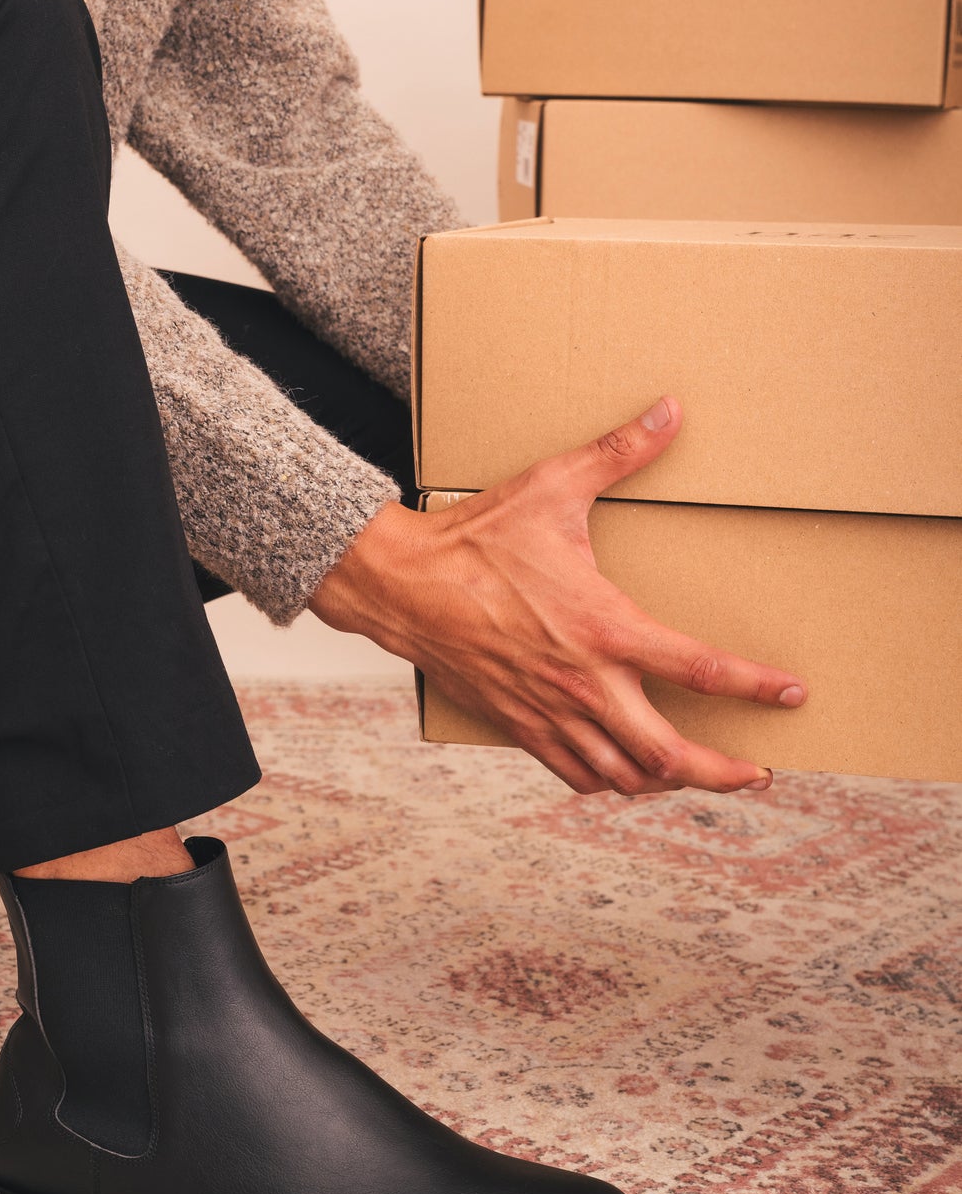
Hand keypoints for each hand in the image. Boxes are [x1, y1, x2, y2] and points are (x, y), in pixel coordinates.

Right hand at [310, 396, 806, 796]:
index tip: (792, 693)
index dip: (756, 686)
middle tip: (755, 771)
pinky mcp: (518, 725)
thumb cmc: (476, 538)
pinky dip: (608, 782)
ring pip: (623, 776)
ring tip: (698, 776)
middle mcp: (583, 683)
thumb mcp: (553, 487)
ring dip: (667, 782)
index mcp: (605, 628)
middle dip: (721, 772)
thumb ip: (618, 453)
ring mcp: (549, 711)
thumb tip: (670, 411)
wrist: (402, 585)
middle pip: (668, 755)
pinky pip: (573, 775)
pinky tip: (624, 775)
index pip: (701, 669)